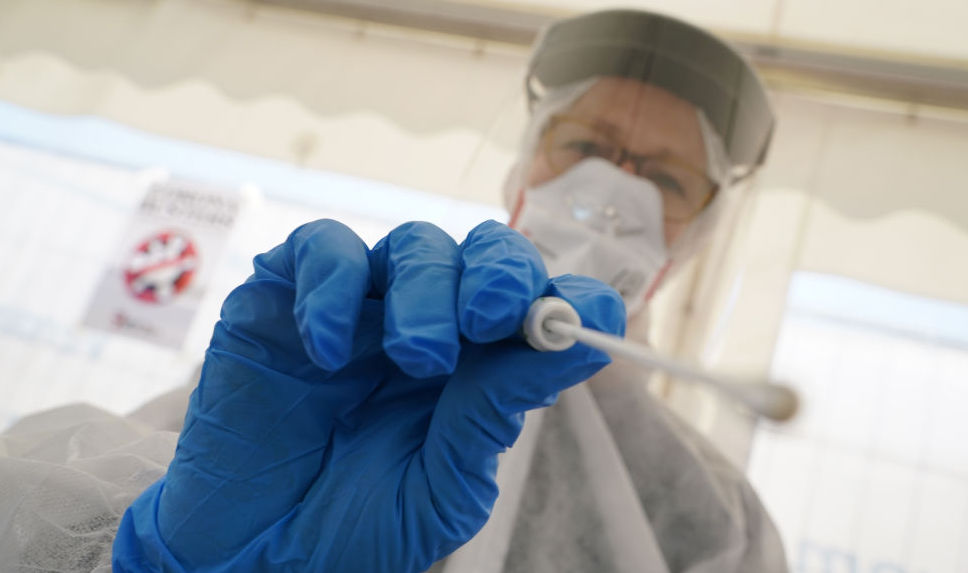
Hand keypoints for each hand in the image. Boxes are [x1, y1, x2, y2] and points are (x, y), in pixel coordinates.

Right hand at [112, 219, 624, 571]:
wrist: (249, 554)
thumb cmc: (353, 528)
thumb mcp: (442, 485)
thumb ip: (494, 413)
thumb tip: (578, 344)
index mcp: (477, 370)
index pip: (536, 306)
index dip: (566, 296)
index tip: (581, 318)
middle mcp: (427, 325)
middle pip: (483, 255)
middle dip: (499, 275)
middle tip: (491, 318)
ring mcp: (358, 306)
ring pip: (413, 245)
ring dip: (424, 291)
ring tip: (414, 356)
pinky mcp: (286, 294)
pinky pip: (321, 249)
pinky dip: (333, 286)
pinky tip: (328, 349)